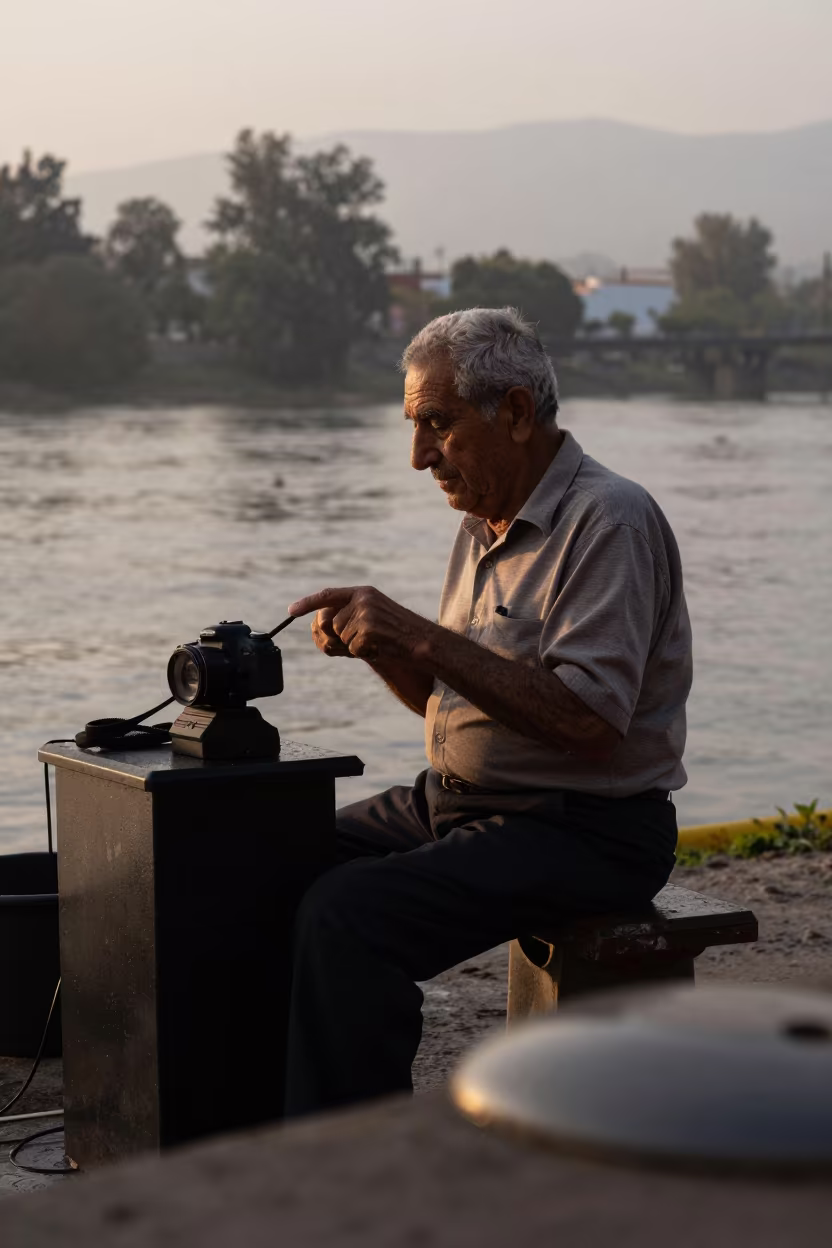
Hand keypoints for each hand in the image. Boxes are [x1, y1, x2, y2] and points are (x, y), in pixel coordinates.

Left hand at [288, 586, 435, 662]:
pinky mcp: (368, 630)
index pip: (328, 595)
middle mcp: (362, 599)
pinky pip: (352, 648)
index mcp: (363, 592)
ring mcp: (365, 614)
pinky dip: (363, 653)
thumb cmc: (397, 633)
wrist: (421, 641)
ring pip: (341, 637)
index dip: (308, 603)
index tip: (291, 610)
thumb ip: (349, 616)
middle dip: (342, 636)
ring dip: (355, 645)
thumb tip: (320, 626)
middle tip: (365, 639)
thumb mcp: (373, 616)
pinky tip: (380, 647)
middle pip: (332, 623)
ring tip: (377, 641)